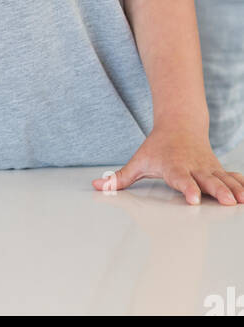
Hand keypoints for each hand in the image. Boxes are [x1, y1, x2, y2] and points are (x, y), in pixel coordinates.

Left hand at [91, 129, 243, 204]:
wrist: (180, 125)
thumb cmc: (158, 147)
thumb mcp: (139, 160)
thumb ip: (120, 177)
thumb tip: (98, 185)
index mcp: (173, 166)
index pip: (180, 178)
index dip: (187, 188)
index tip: (192, 199)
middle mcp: (193, 167)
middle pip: (206, 180)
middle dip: (216, 191)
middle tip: (226, 202)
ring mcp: (207, 168)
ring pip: (222, 179)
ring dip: (233, 190)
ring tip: (241, 201)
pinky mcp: (217, 169)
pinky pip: (232, 177)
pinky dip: (242, 184)